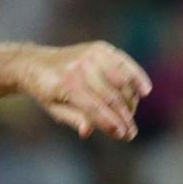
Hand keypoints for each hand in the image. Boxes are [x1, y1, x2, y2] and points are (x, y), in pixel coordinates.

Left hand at [22, 42, 152, 141]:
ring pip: (121, 82)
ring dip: (131, 102)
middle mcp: (80, 68)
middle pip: (111, 97)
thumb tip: (88, 131)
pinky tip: (145, 91)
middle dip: (124, 117)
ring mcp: (92, 55)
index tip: (123, 135)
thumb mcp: (55, 109)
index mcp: (66, 85)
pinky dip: (136, 76)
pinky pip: (124, 63)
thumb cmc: (47, 91)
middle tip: (131, 134)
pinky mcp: (100, 48)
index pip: (95, 108)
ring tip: (130, 117)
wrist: (37, 63)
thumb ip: (73, 119)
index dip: (111, 123)